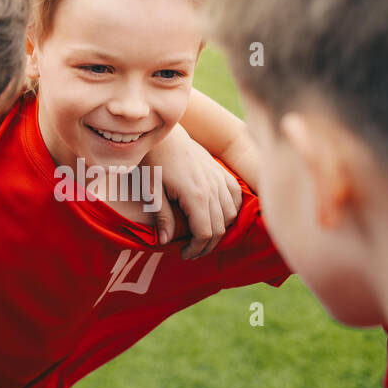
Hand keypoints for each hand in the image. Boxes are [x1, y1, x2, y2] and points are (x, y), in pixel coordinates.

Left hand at [143, 124, 241, 258]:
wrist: (164, 134)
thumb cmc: (154, 161)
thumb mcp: (152, 190)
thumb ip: (162, 216)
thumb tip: (165, 241)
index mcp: (195, 195)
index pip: (204, 233)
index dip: (196, 248)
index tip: (184, 254)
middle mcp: (212, 188)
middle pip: (219, 228)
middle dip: (207, 245)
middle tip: (192, 252)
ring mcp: (219, 178)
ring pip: (231, 214)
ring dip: (220, 230)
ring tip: (204, 237)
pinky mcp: (221, 171)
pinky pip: (236, 195)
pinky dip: (232, 210)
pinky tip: (220, 216)